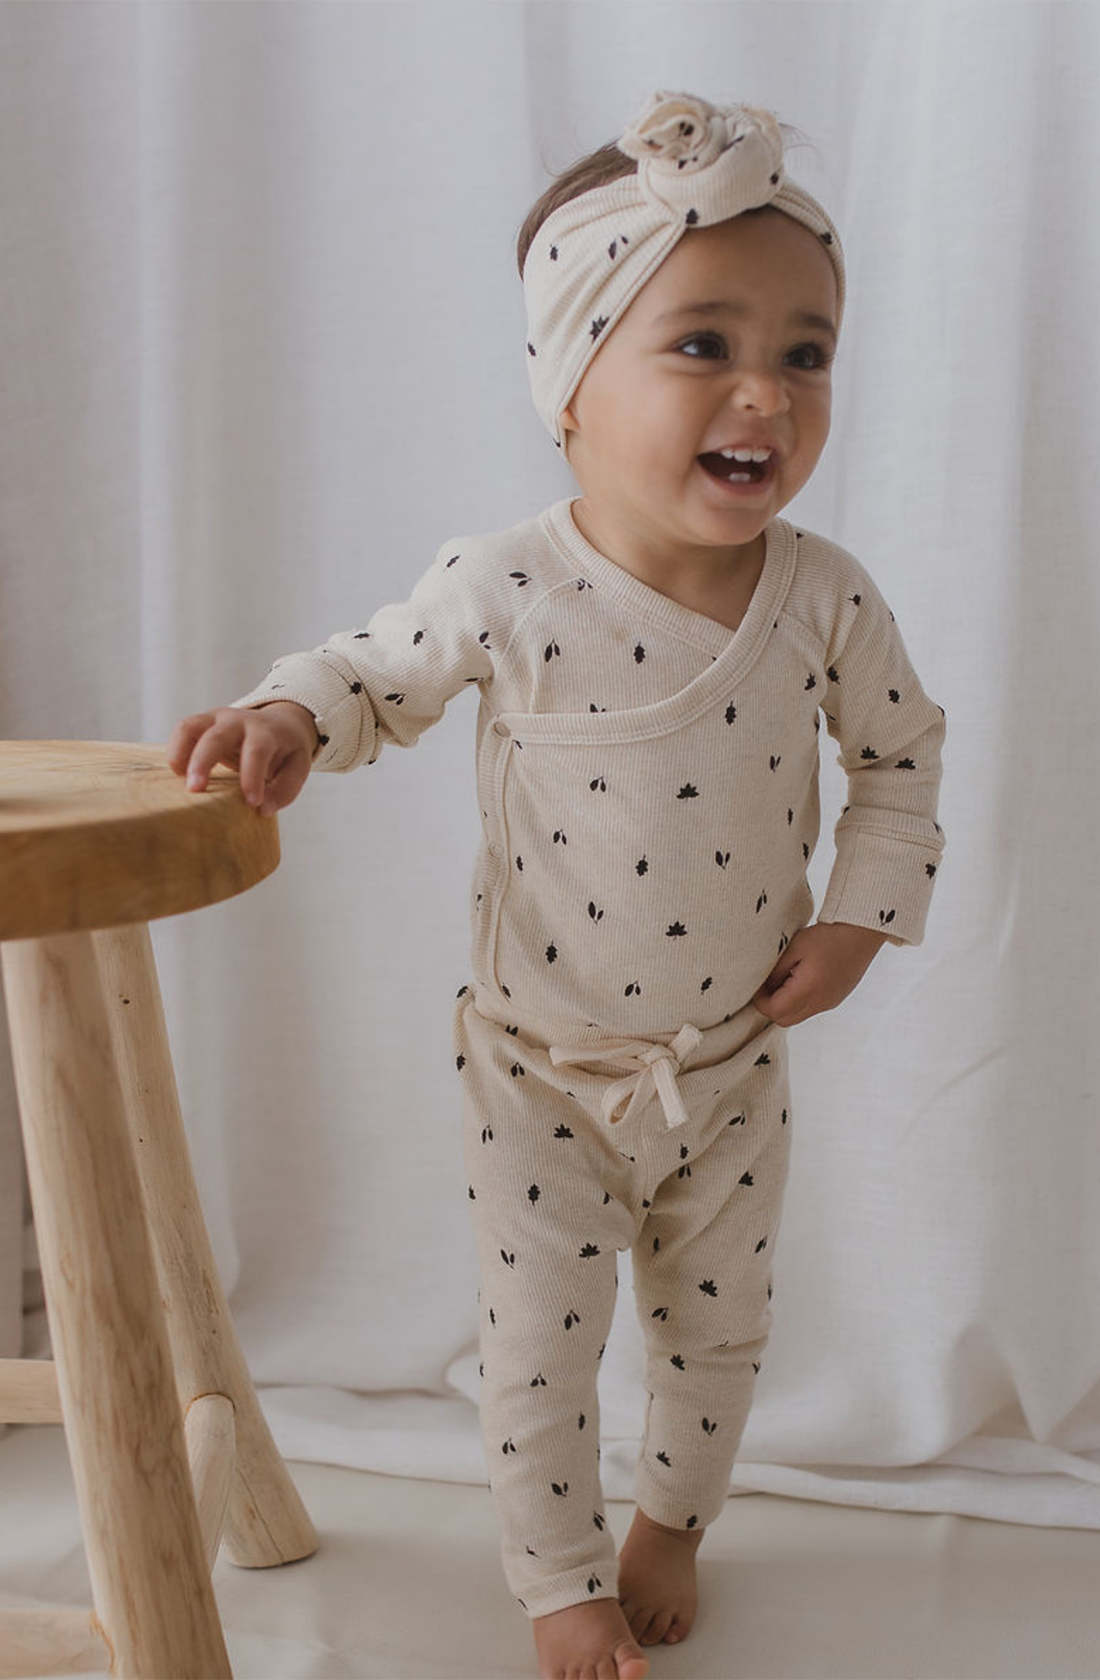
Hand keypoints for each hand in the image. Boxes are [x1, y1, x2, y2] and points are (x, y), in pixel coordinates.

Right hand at [167, 702, 318, 816]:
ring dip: (180, 754)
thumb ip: (285, 789)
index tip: (252, 803)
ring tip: (180, 781)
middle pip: (215, 736)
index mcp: (266, 731)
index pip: (257, 751)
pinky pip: (181, 732)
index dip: (252, 776)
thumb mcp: (297, 767)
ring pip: (189, 728)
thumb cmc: (285, 750)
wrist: (279, 722)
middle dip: (203, 763)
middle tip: (195, 791)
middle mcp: (238, 720)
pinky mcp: (200, 724)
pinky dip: (175, 752)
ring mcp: (216, 719)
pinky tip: (180, 774)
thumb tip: (263, 809)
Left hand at [751, 921, 887, 1026]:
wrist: (862, 933)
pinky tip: (801, 978)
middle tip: (767, 983)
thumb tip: (763, 986)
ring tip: (785, 978)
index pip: (774, 1010)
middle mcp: (820, 1002)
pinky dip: (800, 1001)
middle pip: (784, 1020)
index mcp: (808, 989)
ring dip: (785, 1004)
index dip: (760, 1000)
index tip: (757, 984)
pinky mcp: (836, 999)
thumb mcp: (795, 947)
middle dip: (770, 1006)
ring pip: (798, 1016)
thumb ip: (776, 970)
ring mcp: (829, 1003)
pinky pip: (811, 1009)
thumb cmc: (828, 936)